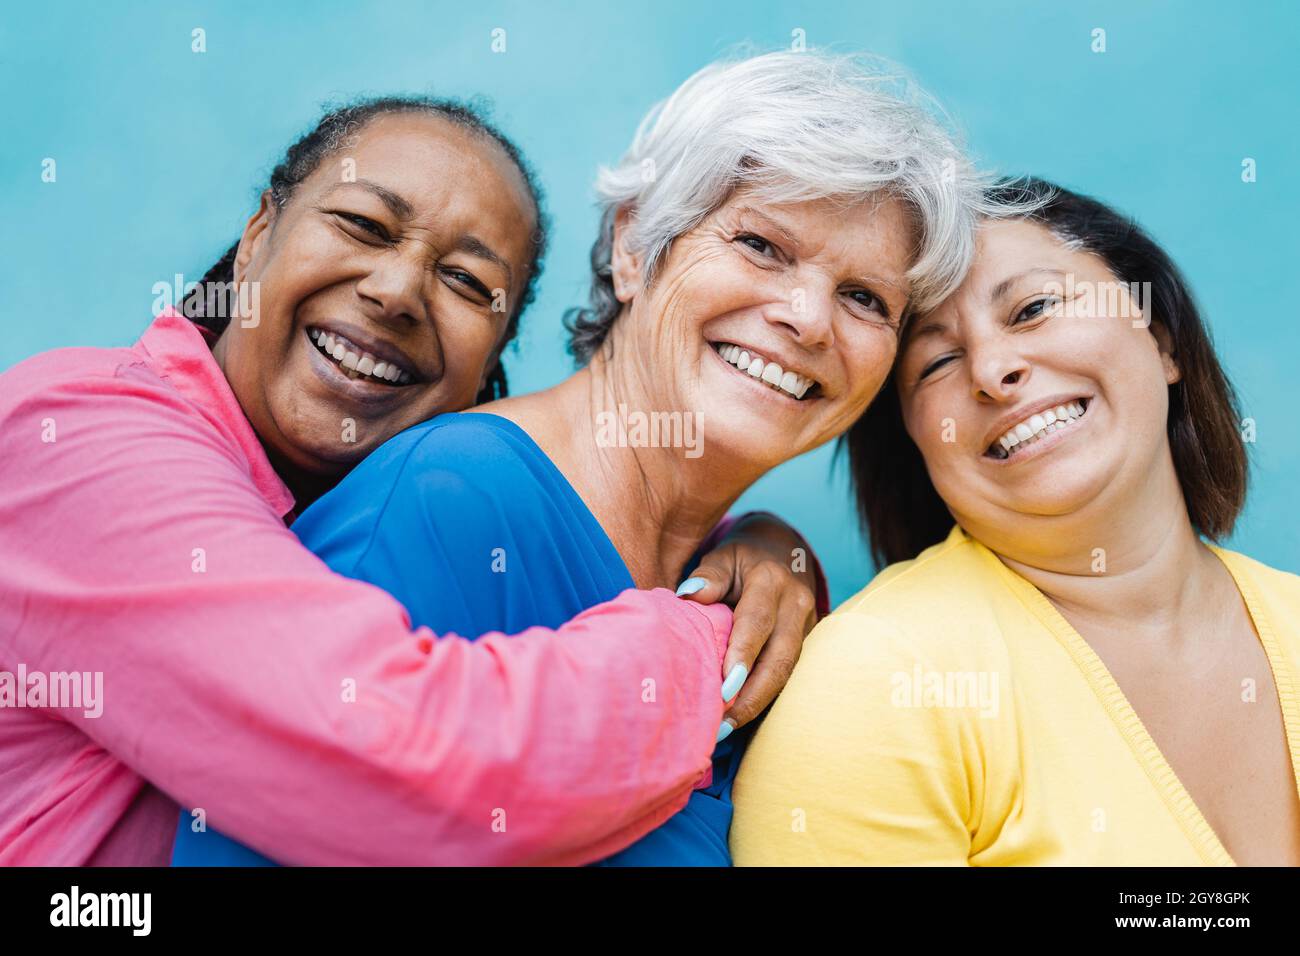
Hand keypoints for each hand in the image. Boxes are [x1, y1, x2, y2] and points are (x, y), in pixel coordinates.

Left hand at [676, 512, 818, 737]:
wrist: (785, 551)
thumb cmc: (743, 559)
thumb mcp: (724, 556)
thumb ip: (709, 576)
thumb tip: (689, 595)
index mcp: (772, 581)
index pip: (756, 623)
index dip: (742, 656)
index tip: (724, 688)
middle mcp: (796, 605)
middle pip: (779, 658)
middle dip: (752, 695)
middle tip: (723, 724)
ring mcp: (807, 626)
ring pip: (787, 672)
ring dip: (758, 703)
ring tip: (726, 728)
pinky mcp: (807, 643)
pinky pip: (787, 674)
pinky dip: (764, 697)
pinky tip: (741, 717)